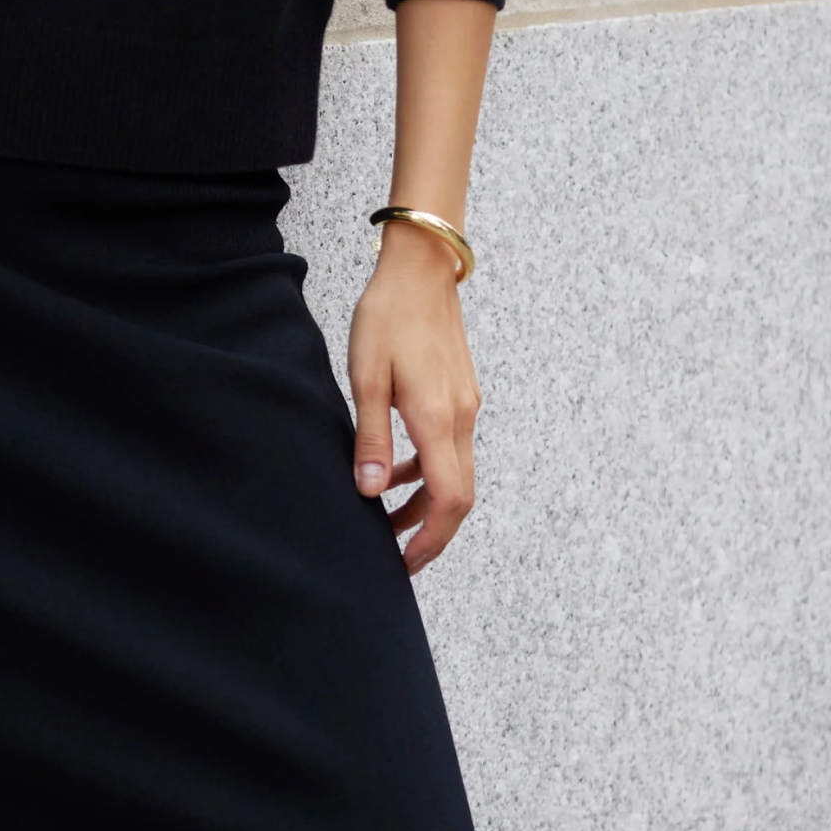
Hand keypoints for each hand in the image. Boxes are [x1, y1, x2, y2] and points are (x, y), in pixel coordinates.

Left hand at [347, 217, 481, 576]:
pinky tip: (395, 469)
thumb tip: (368, 492)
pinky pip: (450, 447)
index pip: (449, 498)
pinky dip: (427, 469)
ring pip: (455, 473)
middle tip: (396, 555)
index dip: (431, 539)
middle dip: (430, 531)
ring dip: (425, 501)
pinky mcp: (459, 394)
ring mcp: (464, 406)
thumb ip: (370, 438)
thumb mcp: (366, 377)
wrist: (421, 268)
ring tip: (387, 517)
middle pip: (458, 495)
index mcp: (437, 418)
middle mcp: (460, 418)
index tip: (406, 562)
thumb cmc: (388, 315)